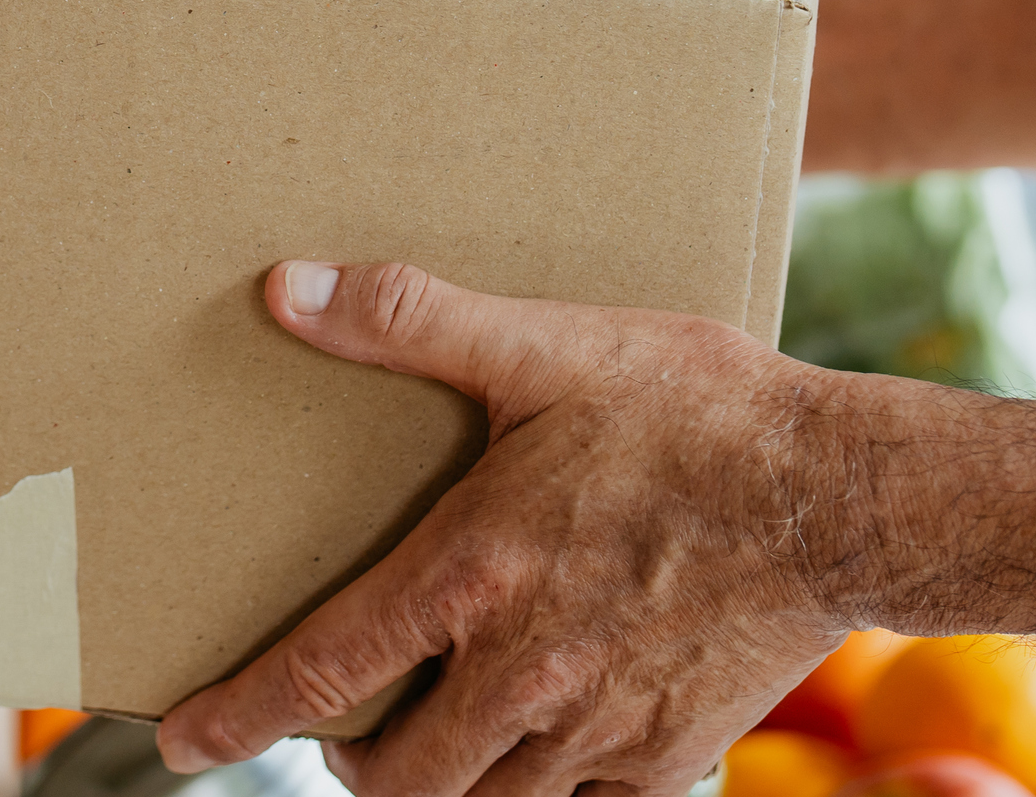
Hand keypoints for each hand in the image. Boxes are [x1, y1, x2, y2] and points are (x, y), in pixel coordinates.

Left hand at [154, 261, 864, 795]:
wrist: (856, 499)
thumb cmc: (703, 412)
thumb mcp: (552, 348)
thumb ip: (414, 322)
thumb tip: (287, 288)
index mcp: (476, 577)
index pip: (321, 673)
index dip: (237, 717)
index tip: (179, 742)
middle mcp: (526, 673)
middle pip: (398, 778)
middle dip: (354, 767)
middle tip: (346, 730)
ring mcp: (602, 728)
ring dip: (448, 780)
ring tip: (442, 732)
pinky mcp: (670, 755)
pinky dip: (549, 781)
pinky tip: (554, 728)